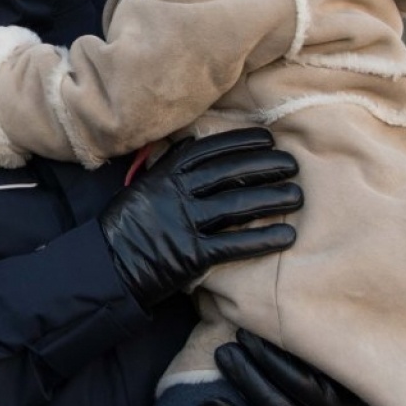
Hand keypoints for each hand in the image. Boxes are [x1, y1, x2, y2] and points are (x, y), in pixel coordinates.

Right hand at [100, 129, 300, 310]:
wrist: (109, 266)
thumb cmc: (128, 225)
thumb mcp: (143, 186)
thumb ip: (169, 166)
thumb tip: (194, 142)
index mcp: (166, 174)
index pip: (211, 151)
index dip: (242, 142)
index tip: (268, 139)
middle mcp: (177, 194)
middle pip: (230, 173)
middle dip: (266, 166)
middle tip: (292, 165)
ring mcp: (185, 223)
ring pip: (238, 205)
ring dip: (273, 198)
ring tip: (297, 196)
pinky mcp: (192, 255)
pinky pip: (235, 244)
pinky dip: (263, 239)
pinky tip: (287, 236)